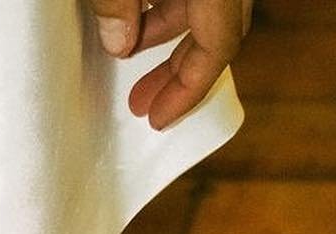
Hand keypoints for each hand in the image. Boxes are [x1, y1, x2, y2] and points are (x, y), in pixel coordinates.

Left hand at [89, 0, 253, 131]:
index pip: (219, 47)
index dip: (190, 90)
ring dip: (169, 31)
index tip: (157, 120)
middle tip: (141, 102)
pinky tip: (136, 13)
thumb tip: (118, 43)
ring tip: (127, 52)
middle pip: (219, 29)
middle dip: (178, 69)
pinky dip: (168, 1)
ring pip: (208, 5)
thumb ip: (115, 2)